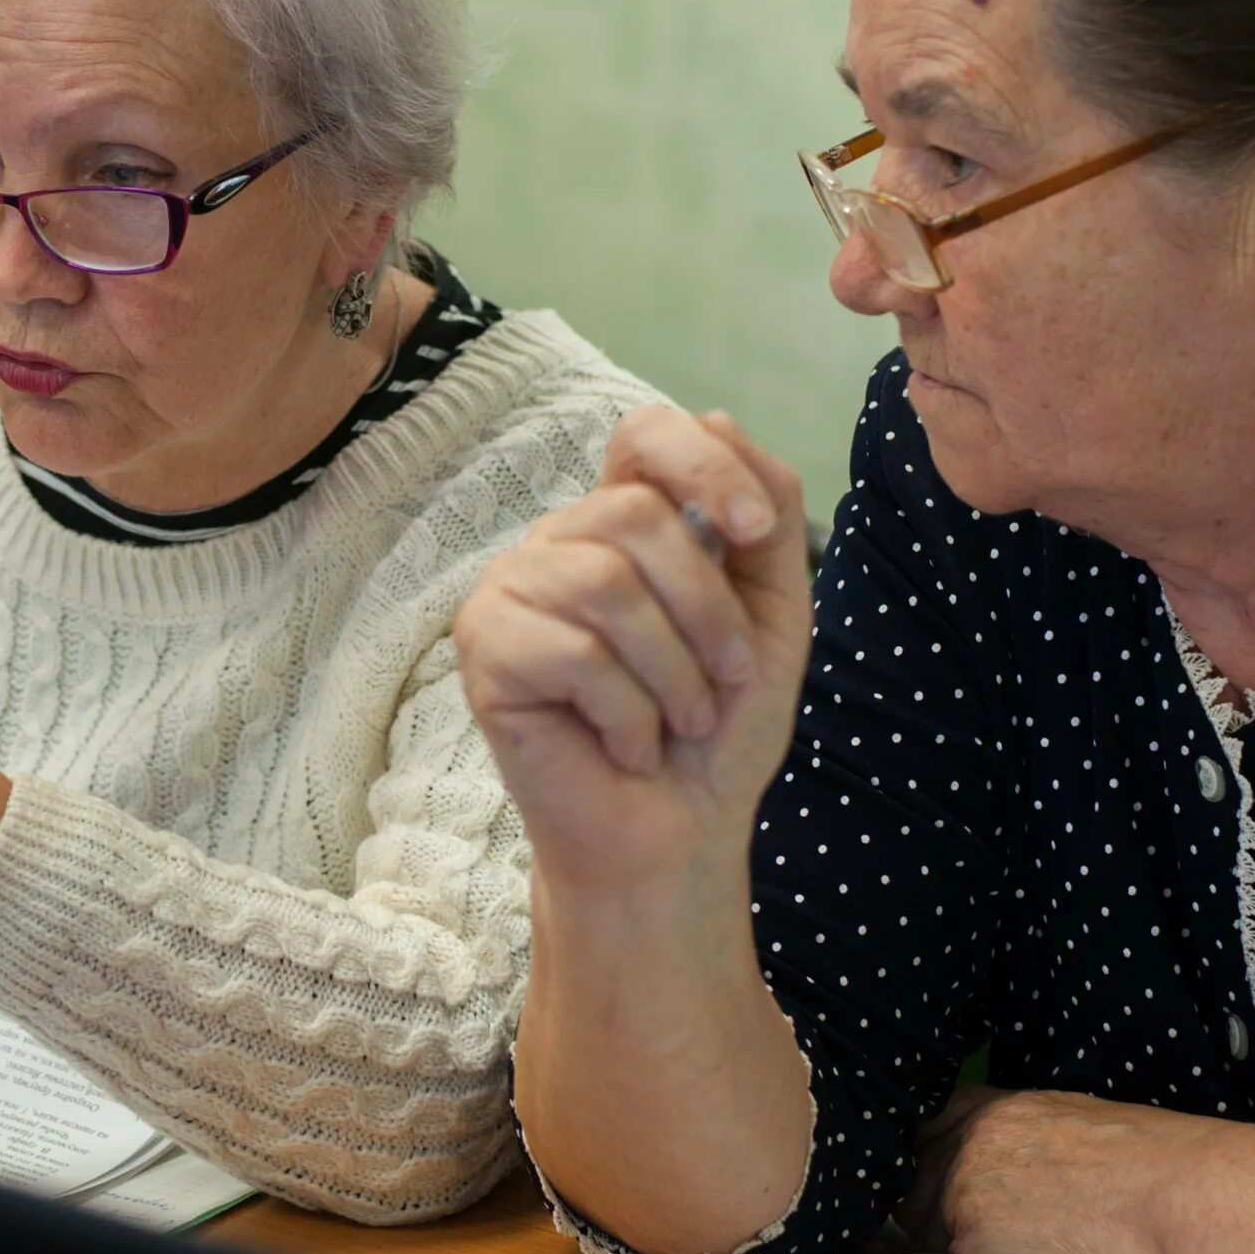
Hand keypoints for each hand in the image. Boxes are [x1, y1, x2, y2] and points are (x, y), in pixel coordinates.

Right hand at [453, 405, 809, 895]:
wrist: (676, 835)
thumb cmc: (716, 728)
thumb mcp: (771, 613)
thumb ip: (765, 519)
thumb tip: (718, 418)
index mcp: (625, 521)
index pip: (645, 433)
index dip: (703, 463)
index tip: (754, 532)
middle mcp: (561, 541)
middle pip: (636, 514)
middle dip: (706, 609)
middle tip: (722, 682)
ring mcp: (512, 589)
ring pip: (605, 584)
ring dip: (672, 674)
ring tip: (676, 724)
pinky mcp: (483, 649)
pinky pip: (572, 652)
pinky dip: (626, 713)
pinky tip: (627, 745)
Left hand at [898, 1086, 1216, 1253]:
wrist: (1169, 1203)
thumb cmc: (1142, 1163)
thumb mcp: (1067, 1123)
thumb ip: (1018, 1138)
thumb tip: (1008, 1167)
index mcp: (986, 1106)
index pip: (927, 1132)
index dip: (938, 1164)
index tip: (955, 1188)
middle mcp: (961, 1141)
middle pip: (915, 1181)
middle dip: (936, 1207)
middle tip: (986, 1233)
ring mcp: (958, 1189)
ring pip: (923, 1227)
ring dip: (952, 1244)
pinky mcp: (971, 1241)